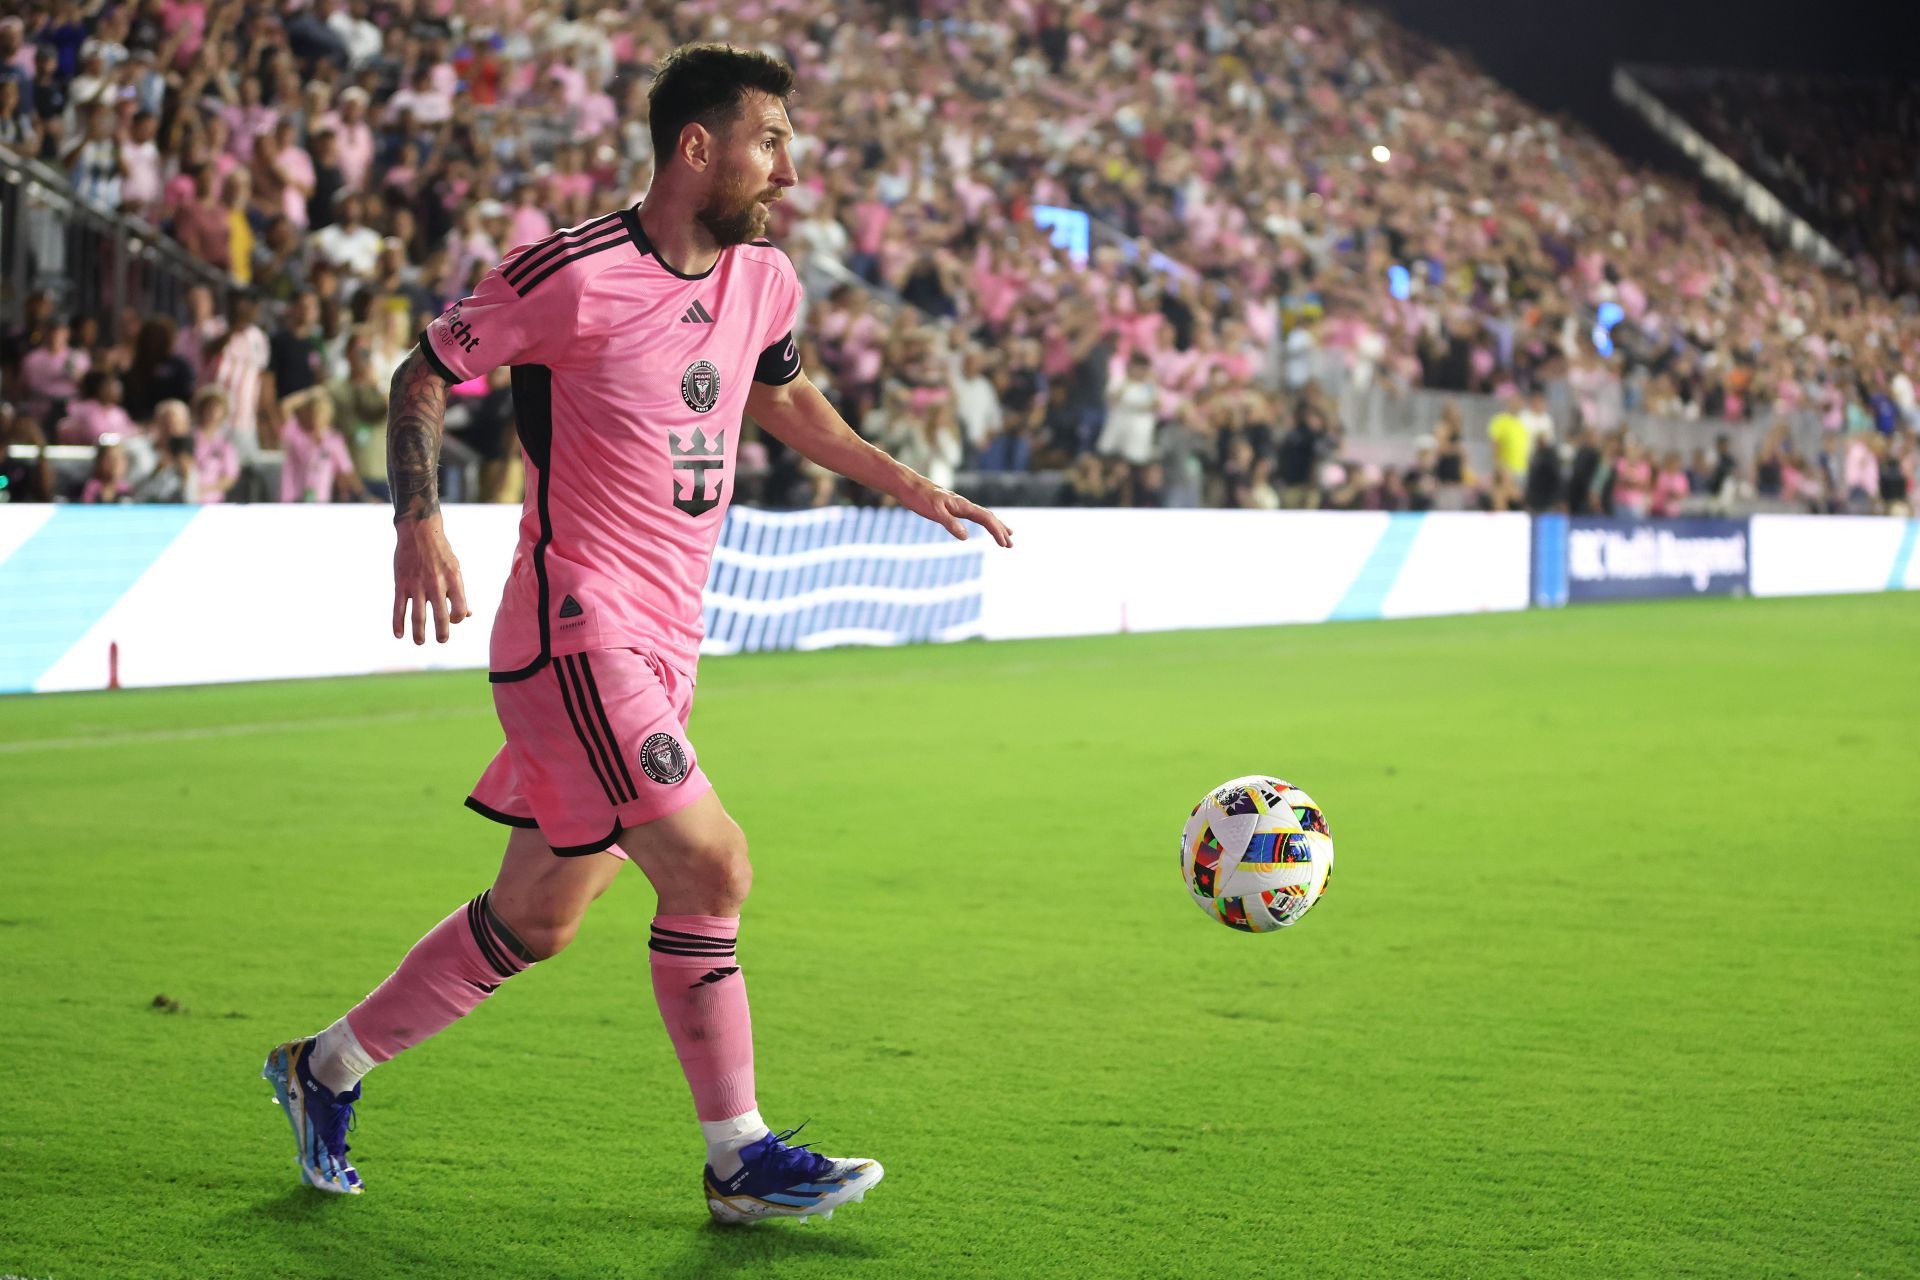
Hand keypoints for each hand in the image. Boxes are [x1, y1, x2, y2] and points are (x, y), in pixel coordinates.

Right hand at [392, 513, 470, 643]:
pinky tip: (399, 635)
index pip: (459, 609)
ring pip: (418, 616)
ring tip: (420, 642)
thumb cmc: (441, 553)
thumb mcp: (456, 569)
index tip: (453, 619)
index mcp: (453, 580)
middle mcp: (436, 584)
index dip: (458, 619)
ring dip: (419, 633)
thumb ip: (460, 593)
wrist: (419, 532)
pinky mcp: (401, 584)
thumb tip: (467, 615)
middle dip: (442, 633)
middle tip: (442, 640)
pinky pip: (398, 608)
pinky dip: (398, 623)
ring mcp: (417, 585)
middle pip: (440, 617)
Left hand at [901, 479, 1013, 546]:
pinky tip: (982, 523)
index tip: (1004, 543)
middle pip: (988, 517)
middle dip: (1000, 530)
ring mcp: (958, 505)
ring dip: (995, 526)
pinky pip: (973, 515)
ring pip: (982, 515)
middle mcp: (963, 504)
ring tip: (1005, 534)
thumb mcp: (934, 512)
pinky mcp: (952, 507)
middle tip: (1011, 545)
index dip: (996, 531)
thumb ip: (950, 523)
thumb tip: (966, 537)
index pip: (986, 518)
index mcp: (963, 505)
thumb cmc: (920, 498)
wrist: (908, 485)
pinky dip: (982, 521)